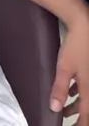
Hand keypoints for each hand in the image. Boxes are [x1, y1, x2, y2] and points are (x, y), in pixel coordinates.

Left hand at [50, 8, 88, 122]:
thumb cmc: (76, 46)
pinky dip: (77, 92)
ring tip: (64, 109)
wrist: (84, 24)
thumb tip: (54, 108)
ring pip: (86, 96)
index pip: (87, 114)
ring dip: (76, 104)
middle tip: (67, 121)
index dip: (81, 124)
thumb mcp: (64, 68)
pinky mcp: (88, 68)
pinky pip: (85, 86)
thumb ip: (59, 89)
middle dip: (78, 116)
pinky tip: (69, 91)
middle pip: (87, 107)